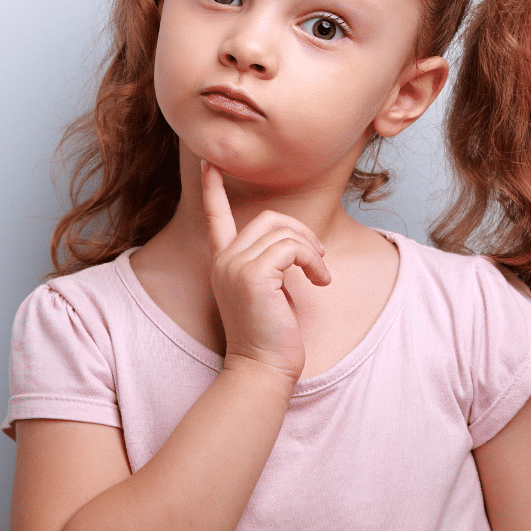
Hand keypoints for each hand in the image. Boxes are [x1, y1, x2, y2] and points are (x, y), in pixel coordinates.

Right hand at [201, 161, 331, 384]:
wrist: (264, 369)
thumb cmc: (271, 336)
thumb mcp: (267, 292)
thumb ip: (270, 263)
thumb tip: (296, 245)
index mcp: (223, 262)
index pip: (215, 216)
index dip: (213, 188)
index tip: (208, 162)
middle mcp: (224, 260)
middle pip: (269, 218)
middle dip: (302, 232)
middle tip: (319, 257)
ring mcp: (235, 266)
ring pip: (284, 232)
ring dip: (312, 251)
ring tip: (321, 275)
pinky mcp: (253, 274)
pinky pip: (293, 248)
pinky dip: (313, 261)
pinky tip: (319, 282)